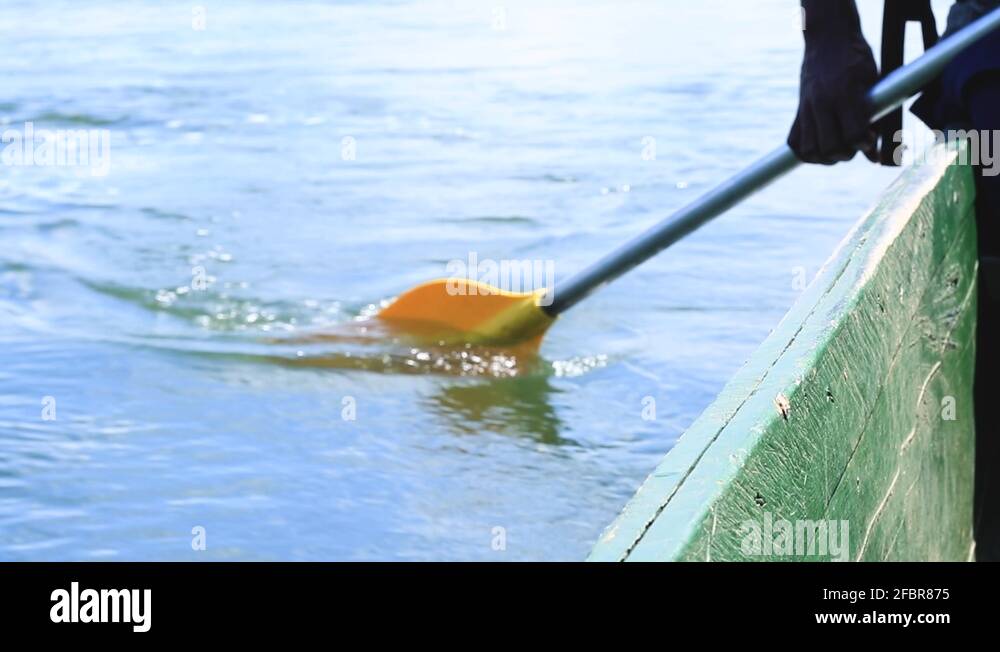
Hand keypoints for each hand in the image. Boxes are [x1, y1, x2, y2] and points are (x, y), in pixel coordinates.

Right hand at [788, 33, 879, 163]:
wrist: (828, 39)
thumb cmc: (857, 58)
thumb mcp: (871, 81)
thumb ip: (872, 114)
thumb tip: (874, 150)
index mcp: (843, 93)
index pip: (852, 133)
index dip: (864, 143)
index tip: (871, 141)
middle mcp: (821, 103)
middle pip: (829, 147)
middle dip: (845, 154)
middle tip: (854, 146)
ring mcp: (806, 108)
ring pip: (809, 150)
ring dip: (824, 158)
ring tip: (837, 150)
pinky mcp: (798, 110)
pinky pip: (794, 142)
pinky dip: (805, 152)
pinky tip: (819, 147)